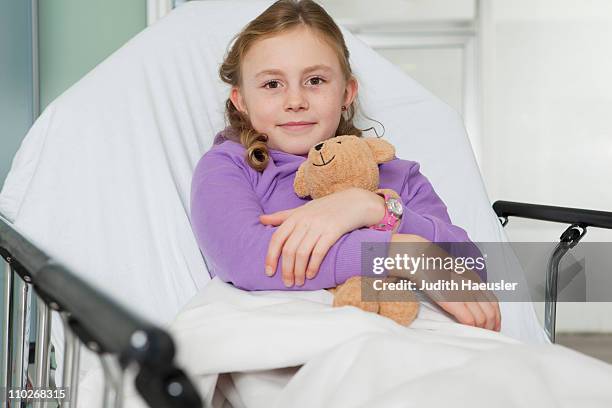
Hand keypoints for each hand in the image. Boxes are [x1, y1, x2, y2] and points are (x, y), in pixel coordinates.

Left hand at [259, 187, 383, 286]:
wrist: (355, 202)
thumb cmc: (327, 207)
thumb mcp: (303, 209)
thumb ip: (282, 216)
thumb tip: (261, 220)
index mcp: (295, 216)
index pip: (277, 238)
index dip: (271, 257)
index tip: (269, 272)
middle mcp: (305, 221)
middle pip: (289, 249)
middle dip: (286, 269)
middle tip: (287, 283)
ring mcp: (319, 226)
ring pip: (302, 253)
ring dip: (299, 271)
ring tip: (299, 282)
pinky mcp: (333, 231)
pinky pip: (319, 252)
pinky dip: (313, 266)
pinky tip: (311, 275)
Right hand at [388, 233, 500, 331]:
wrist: (420, 261)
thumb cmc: (434, 268)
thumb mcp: (456, 274)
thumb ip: (467, 285)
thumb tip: (471, 300)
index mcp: (475, 280)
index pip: (494, 303)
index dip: (496, 317)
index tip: (494, 325)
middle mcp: (474, 286)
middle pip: (491, 312)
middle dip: (492, 326)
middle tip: (488, 333)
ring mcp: (465, 294)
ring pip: (482, 318)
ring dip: (482, 329)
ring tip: (478, 333)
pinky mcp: (454, 302)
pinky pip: (469, 320)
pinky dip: (471, 327)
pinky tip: (468, 330)